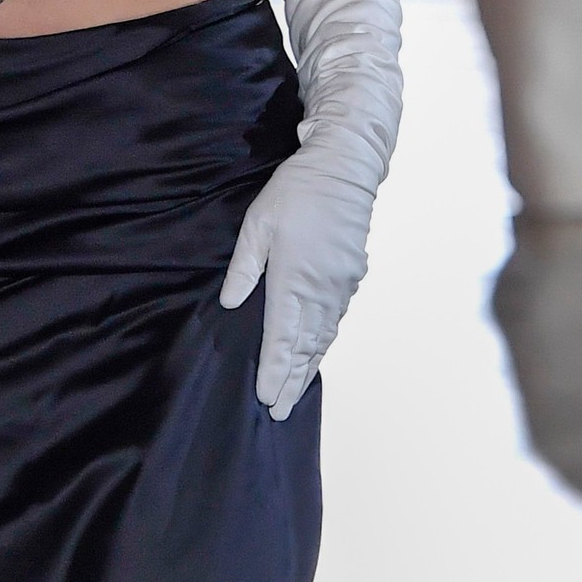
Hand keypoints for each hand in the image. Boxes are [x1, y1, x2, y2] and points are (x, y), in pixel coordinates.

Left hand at [220, 150, 376, 420]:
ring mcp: (340, 287)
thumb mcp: (258, 225)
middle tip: (281, 412)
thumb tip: (232, 304)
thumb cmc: (297, 192)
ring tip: (297, 393)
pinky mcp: (350, 278)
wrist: (344, 170)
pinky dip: (324, 343)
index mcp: (294, 282)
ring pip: (322, 338)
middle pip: (305, 348)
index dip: (274, 373)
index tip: (267, 399)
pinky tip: (316, 353)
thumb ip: (244, 268)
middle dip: (292, 381)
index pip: (282, 340)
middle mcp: (321, 292)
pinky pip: (334, 321)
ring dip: (308, 367)